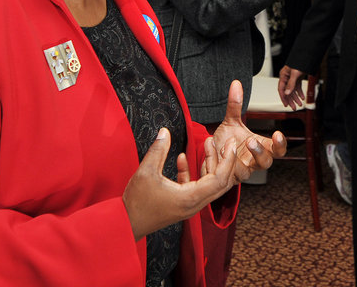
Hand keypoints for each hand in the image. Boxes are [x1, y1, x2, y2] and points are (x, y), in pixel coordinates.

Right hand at [122, 128, 237, 239]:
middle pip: (219, 182)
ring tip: (207, 144)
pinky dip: (192, 172)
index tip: (230, 144)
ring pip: (208, 184)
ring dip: (209, 164)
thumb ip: (158, 150)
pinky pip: (194, 186)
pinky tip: (183, 158)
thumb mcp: (146, 172)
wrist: (126, 224)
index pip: (219, 179)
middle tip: (228, 143)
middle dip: (224, 161)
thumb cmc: (136, 203)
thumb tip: (164, 132)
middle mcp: (194, 204)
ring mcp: (188, 205)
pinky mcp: (181, 204)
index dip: (227, 160)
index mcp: (190, 198)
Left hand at [212, 80, 287, 181]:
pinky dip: (217, 161)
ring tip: (229, 145)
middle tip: (252, 141)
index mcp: (260, 148)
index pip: (277, 150)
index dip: (280, 144)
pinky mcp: (226, 179)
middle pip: (266, 163)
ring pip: (245, 173)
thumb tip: (236, 83)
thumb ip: (235, 105)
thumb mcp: (231, 122)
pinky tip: (211, 147)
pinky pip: (224, 175)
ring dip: (237, 160)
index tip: (278, 134)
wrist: (210, 156)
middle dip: (260, 153)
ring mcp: (240, 172)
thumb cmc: (227, 142)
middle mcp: (253, 162)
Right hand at [277, 65, 305, 109]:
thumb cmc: (300, 62)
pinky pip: (297, 87)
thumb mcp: (295, 74)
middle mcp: (287, 77)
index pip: (281, 89)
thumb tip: (287, 93)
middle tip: (294, 107)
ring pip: (293, 90)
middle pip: (287, 91)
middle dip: (291, 100)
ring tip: (300, 104)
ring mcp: (292, 78)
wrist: (307, 56)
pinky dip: (300, 92)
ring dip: (296, 98)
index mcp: (283, 75)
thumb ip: (291, 84)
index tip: (286, 105)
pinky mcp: (297, 77)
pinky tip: (302, 97)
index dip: (283, 98)